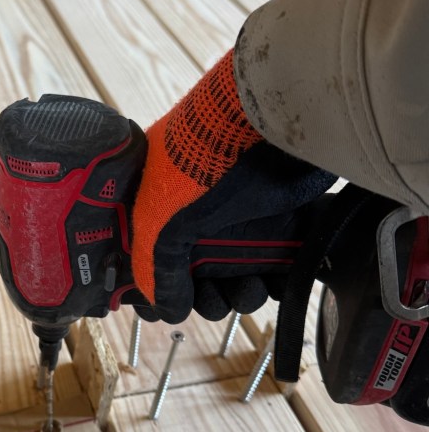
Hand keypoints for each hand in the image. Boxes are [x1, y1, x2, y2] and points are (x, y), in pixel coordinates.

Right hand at [131, 52, 335, 323]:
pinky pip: (276, 266)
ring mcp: (241, 219)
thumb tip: (166, 311)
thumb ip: (157, 269)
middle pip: (198, 278)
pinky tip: (274, 283)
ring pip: (238, 276)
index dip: (158, 290)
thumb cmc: (204, 157)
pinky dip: (276, 282)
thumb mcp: (162, 218)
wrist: (271, 120)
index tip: (167, 308)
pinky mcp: (281, 222)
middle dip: (207, 299)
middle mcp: (199, 217)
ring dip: (242, 296)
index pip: (151, 262)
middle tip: (214, 299)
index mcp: (160, 211)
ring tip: (248, 289)